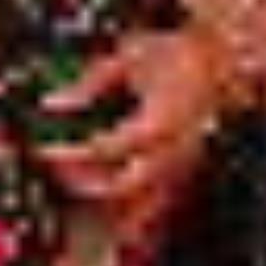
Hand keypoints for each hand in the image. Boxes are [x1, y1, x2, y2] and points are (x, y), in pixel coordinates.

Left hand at [31, 27, 222, 247]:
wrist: (218, 58)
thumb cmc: (174, 52)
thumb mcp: (128, 55)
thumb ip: (91, 81)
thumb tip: (54, 102)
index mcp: (156, 121)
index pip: (105, 148)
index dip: (71, 152)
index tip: (48, 148)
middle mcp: (171, 150)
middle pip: (120, 185)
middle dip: (83, 181)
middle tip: (57, 167)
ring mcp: (181, 165)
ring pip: (141, 203)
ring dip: (105, 197)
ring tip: (77, 183)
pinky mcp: (186, 171)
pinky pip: (158, 203)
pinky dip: (133, 213)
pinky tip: (110, 206)